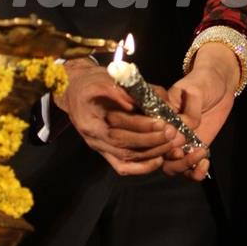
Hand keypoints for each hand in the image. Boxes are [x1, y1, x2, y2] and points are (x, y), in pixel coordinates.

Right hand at [54, 60, 179, 175]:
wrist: (75, 90)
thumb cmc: (92, 82)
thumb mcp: (105, 78)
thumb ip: (123, 90)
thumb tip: (142, 101)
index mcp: (90, 120)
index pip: (117, 129)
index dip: (141, 127)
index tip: (162, 122)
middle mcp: (93, 139)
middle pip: (123, 147)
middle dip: (151, 141)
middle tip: (172, 132)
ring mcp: (100, 148)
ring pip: (125, 159)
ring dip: (151, 153)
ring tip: (171, 143)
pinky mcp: (106, 152)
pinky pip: (123, 167)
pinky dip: (141, 167)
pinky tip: (158, 160)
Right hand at [162, 43, 239, 181]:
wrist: (221, 85)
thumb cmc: (203, 82)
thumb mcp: (194, 90)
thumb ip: (189, 109)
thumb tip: (185, 127)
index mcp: (157, 114)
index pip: (148, 133)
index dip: (157, 138)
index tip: (172, 133)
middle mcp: (164, 132)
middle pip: (156, 154)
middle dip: (170, 154)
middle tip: (186, 143)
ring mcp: (177, 144)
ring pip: (170, 167)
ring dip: (183, 165)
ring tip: (199, 152)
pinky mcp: (192, 151)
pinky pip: (188, 171)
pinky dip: (195, 172)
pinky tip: (205, 162)